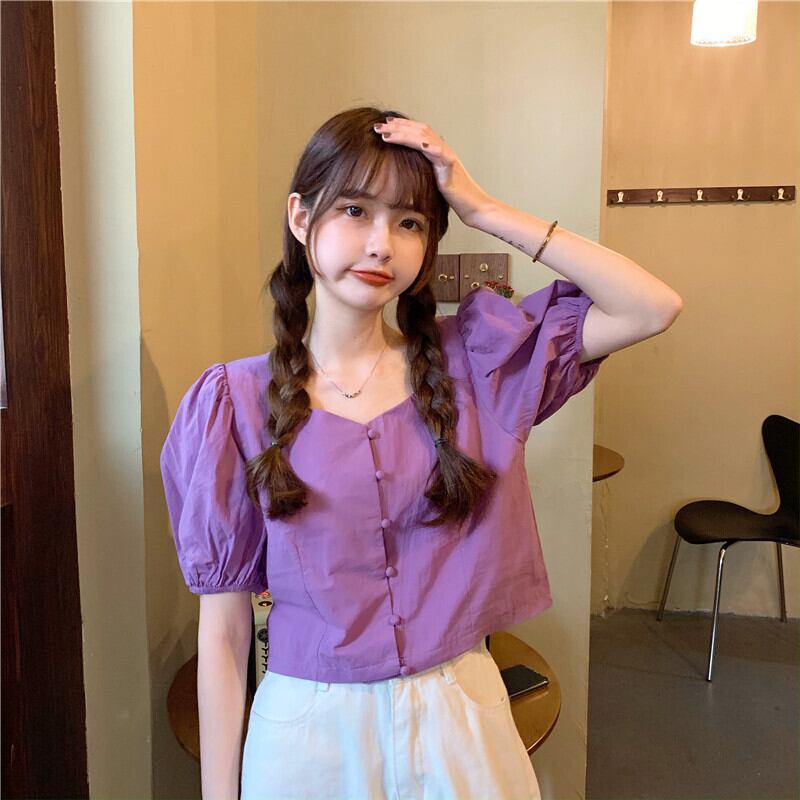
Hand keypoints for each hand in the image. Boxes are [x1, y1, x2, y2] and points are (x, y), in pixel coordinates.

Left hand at [373, 117, 494, 227]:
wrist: (473, 206)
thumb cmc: (454, 197)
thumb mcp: (433, 182)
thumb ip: (422, 172)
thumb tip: (404, 173)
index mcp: (436, 152)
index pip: (417, 132)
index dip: (400, 127)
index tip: (383, 125)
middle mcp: (442, 149)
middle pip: (419, 130)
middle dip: (397, 126)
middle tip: (378, 126)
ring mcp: (447, 156)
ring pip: (425, 137)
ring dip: (404, 134)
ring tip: (387, 133)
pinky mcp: (451, 167)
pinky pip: (440, 153)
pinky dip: (429, 146)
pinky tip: (418, 143)